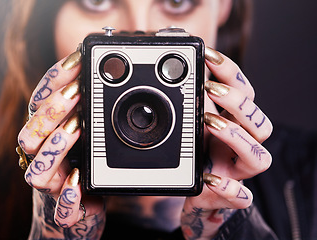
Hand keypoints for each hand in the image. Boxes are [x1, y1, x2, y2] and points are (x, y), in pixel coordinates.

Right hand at [17, 47, 104, 238]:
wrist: (79, 209)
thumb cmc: (82, 164)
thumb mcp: (86, 131)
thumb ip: (89, 107)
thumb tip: (107, 72)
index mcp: (46, 136)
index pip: (39, 103)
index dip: (54, 80)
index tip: (77, 60)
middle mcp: (43, 158)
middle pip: (31, 134)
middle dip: (53, 110)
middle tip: (77, 92)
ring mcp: (52, 185)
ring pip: (37, 170)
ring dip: (57, 147)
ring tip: (78, 129)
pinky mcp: (67, 209)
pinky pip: (62, 209)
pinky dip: (68, 196)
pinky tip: (78, 181)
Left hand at [181, 47, 272, 239]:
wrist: (201, 193)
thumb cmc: (199, 154)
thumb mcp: (192, 125)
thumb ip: (186, 104)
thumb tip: (165, 75)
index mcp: (234, 123)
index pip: (244, 92)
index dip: (231, 72)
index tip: (208, 54)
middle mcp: (243, 145)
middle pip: (259, 122)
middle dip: (237, 103)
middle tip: (211, 89)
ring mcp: (239, 171)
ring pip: (259, 157)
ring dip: (236, 138)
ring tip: (210, 123)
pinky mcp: (231, 196)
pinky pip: (241, 197)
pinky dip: (229, 188)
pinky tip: (210, 178)